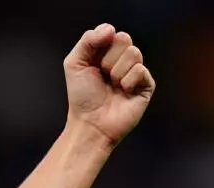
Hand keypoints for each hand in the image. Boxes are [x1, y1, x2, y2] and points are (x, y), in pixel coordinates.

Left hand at [63, 24, 155, 147]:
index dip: (101, 44)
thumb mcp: (74, 64)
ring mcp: (135, 71)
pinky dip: (127, 82)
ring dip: (116, 72)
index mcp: (105, 53)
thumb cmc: (81, 96)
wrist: (90, 123)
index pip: (111, 32)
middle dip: (107, 58)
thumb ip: (87, 41)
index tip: (92, 61)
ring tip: (111, 86)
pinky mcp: (146, 84)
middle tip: (102, 75)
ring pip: (133, 53)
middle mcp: (122, 60)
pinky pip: (140, 70)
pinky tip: (122, 92)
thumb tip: (110, 29)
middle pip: (124, 38)